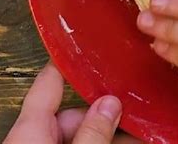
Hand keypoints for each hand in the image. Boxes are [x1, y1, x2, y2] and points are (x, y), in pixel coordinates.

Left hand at [5, 63, 140, 143]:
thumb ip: (92, 133)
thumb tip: (110, 105)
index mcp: (30, 132)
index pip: (48, 83)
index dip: (68, 61)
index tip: (86, 43)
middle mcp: (38, 139)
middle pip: (78, 113)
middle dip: (110, 110)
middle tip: (140, 111)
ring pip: (87, 133)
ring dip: (117, 131)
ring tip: (148, 131)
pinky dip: (109, 141)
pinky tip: (138, 141)